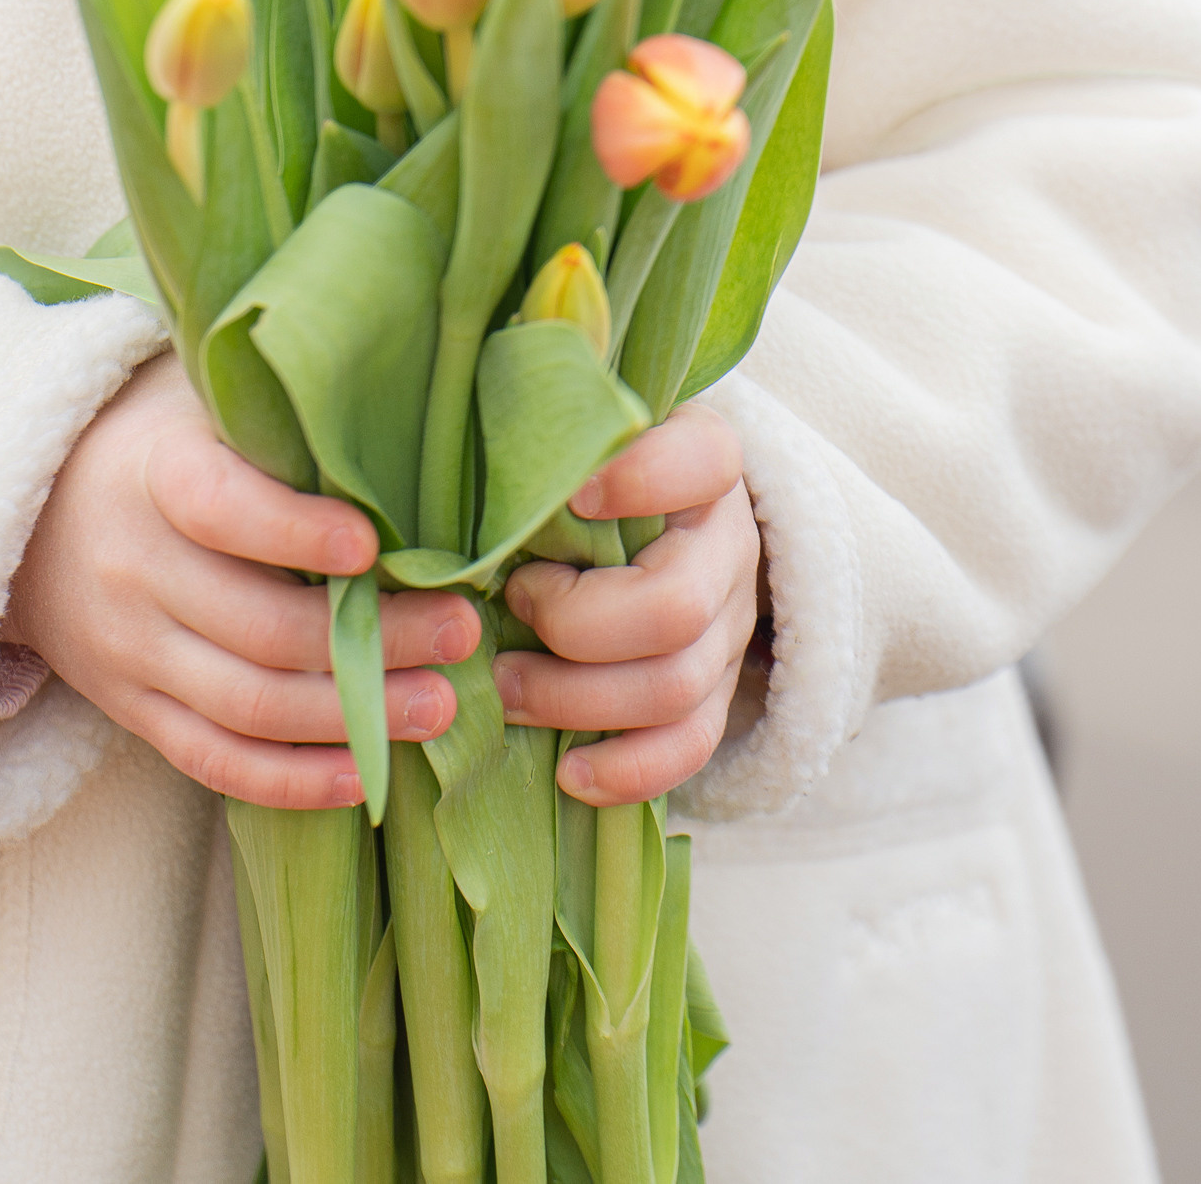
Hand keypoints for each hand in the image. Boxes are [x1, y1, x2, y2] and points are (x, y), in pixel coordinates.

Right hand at [3, 353, 479, 809]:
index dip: (293, 530)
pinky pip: (215, 761)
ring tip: (440, 705)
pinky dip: (293, 779)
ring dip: (353, 716)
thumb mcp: (197, 402)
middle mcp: (136, 569)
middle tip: (461, 631)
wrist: (27, 514)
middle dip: (371, 640)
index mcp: (153, 476)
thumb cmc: (154, 443)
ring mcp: (130, 651)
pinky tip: (367, 775)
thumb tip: (401, 424)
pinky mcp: (133, 709)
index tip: (373, 546)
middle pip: (259, 626)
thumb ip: (276, 417)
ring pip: (248, 705)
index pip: (219, 509)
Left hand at [499, 402, 762, 805]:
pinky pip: (691, 747)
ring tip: (504, 687)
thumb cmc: (596, 462)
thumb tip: (469, 453)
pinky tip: (566, 771)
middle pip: (674, 606)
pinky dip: (628, 769)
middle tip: (509, 606)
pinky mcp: (718, 691)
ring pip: (675, 688)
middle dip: (575, 625)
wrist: (663, 517)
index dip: (641, 480)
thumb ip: (549, 429)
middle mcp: (729, 546)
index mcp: (707, 462)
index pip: (703, 461)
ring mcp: (730, 626)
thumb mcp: (587, 429)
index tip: (568, 494)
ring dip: (575, 700)